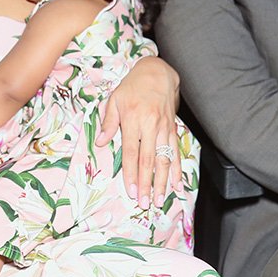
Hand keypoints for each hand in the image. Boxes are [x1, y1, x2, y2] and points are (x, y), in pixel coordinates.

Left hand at [96, 57, 181, 209]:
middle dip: (147, 184)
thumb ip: (108, 122)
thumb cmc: (133, 87)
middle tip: (145, 203)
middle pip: (149, 160)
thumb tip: (100, 142)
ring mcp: (164, 128)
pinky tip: (177, 184)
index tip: (130, 191)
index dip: (131, 173)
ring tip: (159, 199)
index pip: (132, 152)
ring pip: (165, 159)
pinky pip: (176, 151)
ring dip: (162, 181)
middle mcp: (151, 125)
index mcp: (134, 119)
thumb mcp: (114, 99)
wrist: (157, 73)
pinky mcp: (173, 129)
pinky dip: (177, 169)